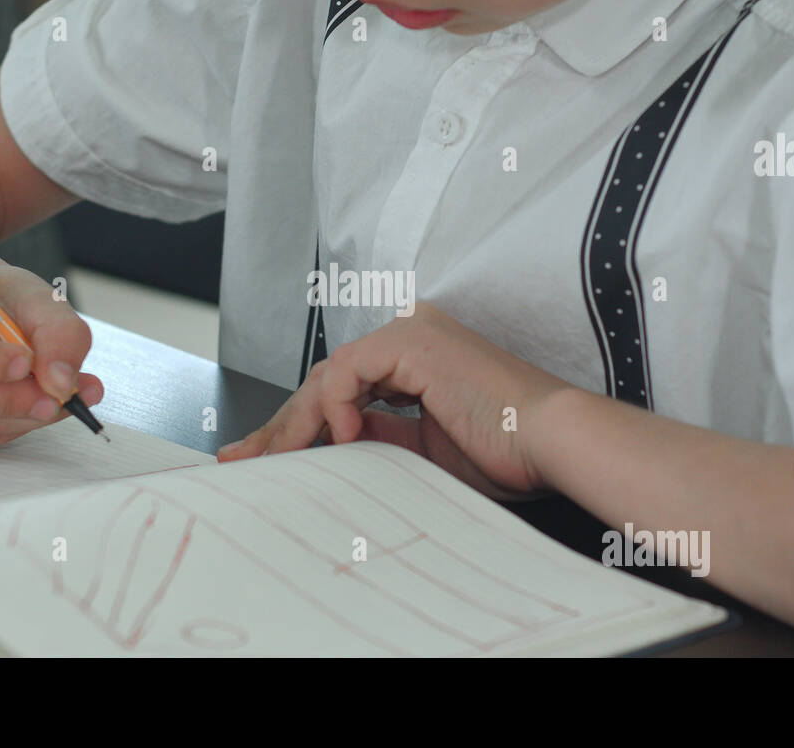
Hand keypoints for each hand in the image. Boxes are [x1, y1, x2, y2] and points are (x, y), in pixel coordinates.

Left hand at [217, 303, 572, 498]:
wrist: (551, 443)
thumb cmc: (507, 452)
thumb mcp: (421, 454)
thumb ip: (376, 442)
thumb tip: (327, 453)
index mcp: (415, 360)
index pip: (340, 391)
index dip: (298, 428)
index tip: (264, 459)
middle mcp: (408, 338)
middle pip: (324, 382)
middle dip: (280, 425)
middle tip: (242, 458)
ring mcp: (410, 333)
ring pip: (327, 377)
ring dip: (294, 422)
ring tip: (271, 460)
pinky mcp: (412, 340)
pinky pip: (348, 372)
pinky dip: (335, 406)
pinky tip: (341, 437)